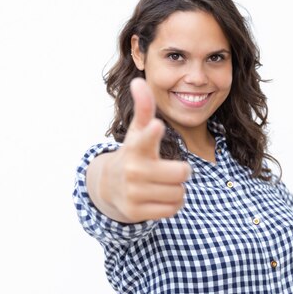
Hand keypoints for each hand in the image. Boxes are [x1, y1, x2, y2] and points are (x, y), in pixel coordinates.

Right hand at [99, 78, 191, 222]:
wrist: (110, 187)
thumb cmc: (134, 154)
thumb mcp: (138, 132)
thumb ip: (144, 108)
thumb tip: (138, 82)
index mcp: (136, 147)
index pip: (145, 138)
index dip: (152, 133)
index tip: (157, 126)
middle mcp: (133, 170)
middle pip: (182, 173)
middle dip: (181, 172)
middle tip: (170, 169)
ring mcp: (133, 193)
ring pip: (179, 193)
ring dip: (177, 189)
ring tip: (163, 183)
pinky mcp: (136, 212)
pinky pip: (172, 209)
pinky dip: (172, 204)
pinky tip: (159, 196)